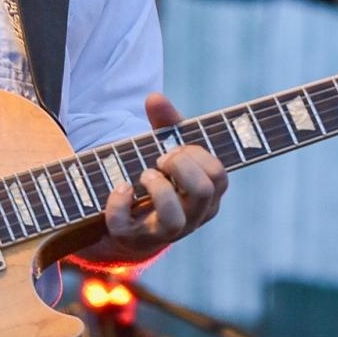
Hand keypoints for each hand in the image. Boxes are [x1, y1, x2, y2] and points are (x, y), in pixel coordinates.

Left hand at [102, 93, 227, 254]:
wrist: (133, 222)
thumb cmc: (161, 179)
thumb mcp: (168, 148)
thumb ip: (166, 122)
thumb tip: (154, 97)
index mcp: (208, 196)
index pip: (218, 175)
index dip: (197, 156)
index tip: (176, 149)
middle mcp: (192, 217)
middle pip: (204, 192)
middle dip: (181, 166)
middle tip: (161, 160)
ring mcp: (164, 233)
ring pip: (174, 221)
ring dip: (158, 188)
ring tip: (145, 174)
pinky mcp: (132, 239)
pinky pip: (126, 228)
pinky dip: (119, 202)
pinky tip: (120, 187)